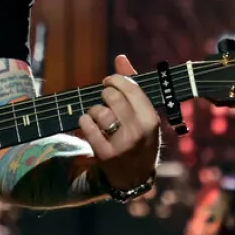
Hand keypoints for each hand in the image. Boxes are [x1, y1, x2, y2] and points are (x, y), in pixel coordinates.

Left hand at [77, 55, 160, 190]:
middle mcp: (138, 131)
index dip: (115, 79)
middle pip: (112, 96)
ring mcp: (122, 144)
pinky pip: (87, 126)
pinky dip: (84, 121)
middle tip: (104, 98)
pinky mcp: (105, 154)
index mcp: (150, 118)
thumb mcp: (144, 114)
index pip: (131, 87)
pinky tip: (88, 123)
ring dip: (94, 109)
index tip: (109, 81)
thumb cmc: (140, 137)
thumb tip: (120, 57)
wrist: (134, 176)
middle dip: (104, 93)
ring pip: (98, 111)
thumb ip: (133, 84)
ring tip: (98, 114)